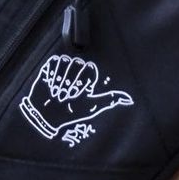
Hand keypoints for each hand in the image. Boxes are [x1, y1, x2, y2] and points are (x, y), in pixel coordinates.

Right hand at [18, 55, 133, 142]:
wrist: (48, 116)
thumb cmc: (72, 112)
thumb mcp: (92, 106)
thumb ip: (110, 99)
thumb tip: (129, 98)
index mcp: (87, 74)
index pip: (90, 68)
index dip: (84, 83)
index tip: (80, 94)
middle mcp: (76, 67)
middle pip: (78, 65)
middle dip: (72, 83)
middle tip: (68, 95)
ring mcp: (63, 65)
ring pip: (66, 63)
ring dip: (61, 81)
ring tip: (58, 92)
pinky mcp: (49, 65)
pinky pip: (53, 64)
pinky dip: (51, 77)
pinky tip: (51, 87)